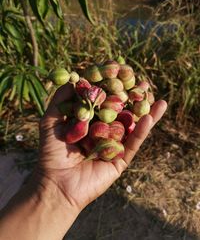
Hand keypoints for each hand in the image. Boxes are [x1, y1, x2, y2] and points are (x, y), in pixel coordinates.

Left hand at [38, 83, 166, 212]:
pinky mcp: (121, 160)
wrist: (56, 183)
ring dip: (144, 112)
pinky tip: (149, 117)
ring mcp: (114, 145)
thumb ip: (60, 100)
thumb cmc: (51, 152)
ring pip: (131, 126)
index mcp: (90, 122)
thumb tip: (73, 78)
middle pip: (121, 112)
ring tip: (156, 97)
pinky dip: (141, 131)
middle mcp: (104, 131)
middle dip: (132, 98)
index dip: (111, 87)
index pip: (103, 101)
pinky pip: (133, 144)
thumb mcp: (51, 121)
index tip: (120, 70)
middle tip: (143, 83)